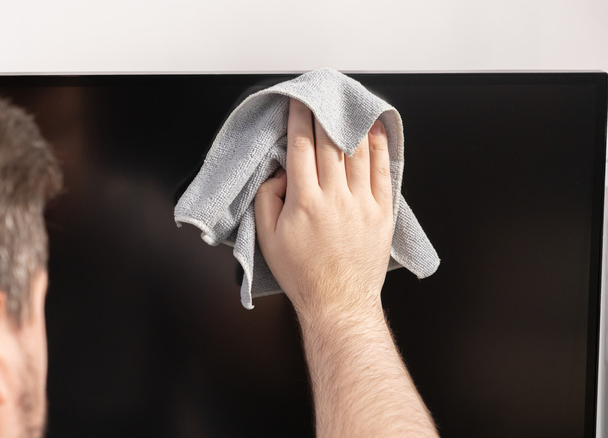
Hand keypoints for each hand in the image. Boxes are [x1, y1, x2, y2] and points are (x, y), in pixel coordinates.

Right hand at [254, 98, 393, 317]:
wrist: (339, 302)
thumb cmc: (302, 273)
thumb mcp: (268, 239)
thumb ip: (267, 199)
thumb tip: (279, 172)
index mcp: (304, 201)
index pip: (300, 147)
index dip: (298, 119)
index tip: (298, 101)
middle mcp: (335, 197)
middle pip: (329, 142)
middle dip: (323, 113)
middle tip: (321, 94)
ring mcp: (362, 203)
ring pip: (357, 151)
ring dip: (350, 123)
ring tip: (346, 104)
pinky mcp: (381, 212)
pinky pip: (382, 171)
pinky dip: (379, 146)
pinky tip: (374, 129)